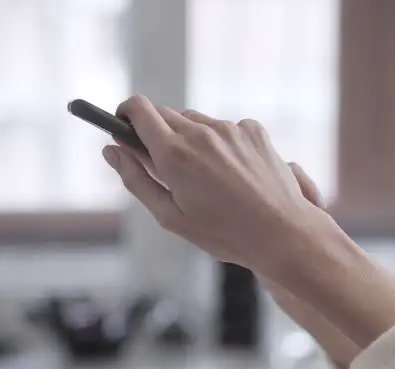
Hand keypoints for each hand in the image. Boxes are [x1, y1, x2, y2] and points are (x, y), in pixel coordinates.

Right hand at [103, 96, 341, 276]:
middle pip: (164, 114)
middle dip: (156, 134)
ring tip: (206, 179)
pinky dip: (220, 144)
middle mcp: (201, 132)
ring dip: (189, 140)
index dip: (125, 115)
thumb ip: (136, 179)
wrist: (283, 233)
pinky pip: (224, 128)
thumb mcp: (170, 216)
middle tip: (165, 168)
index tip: (123, 129)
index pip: (138, 109)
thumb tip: (111, 151)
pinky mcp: (253, 130)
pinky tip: (232, 174)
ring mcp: (229, 128)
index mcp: (174, 154)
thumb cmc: (225, 233)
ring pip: (194, 122)